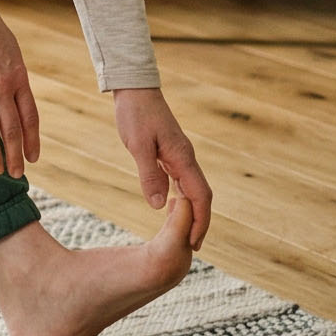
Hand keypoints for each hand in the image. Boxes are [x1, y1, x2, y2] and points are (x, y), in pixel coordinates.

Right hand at [0, 10, 41, 178]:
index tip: (33, 158)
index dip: (32, 140)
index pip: (30, 118)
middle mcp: (2, 88)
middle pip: (11, 129)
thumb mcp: (12, 54)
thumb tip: (16, 99)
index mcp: (19, 79)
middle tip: (16, 174)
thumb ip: (15, 78)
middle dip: (15, 154)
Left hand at [114, 86, 210, 247]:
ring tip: (185, 235)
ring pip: (192, 189)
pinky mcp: (171, 153)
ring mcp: (180, 156)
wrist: (135, 89)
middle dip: (200, 222)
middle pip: (201, 196)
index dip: (200, 221)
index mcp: (182, 157)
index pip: (200, 196)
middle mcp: (186, 158)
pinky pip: (182, 181)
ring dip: (192, 212)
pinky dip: (182, 199)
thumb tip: (158, 206)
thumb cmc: (135, 114)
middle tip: (192, 246)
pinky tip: (173, 209)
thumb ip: (149, 174)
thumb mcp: (137, 145)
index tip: (194, 242)